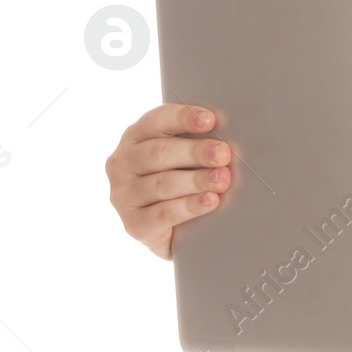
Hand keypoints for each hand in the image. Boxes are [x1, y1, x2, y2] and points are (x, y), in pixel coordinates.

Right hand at [105, 103, 233, 259]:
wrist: (173, 232)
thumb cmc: (184, 182)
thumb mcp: (185, 158)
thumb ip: (197, 143)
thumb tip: (228, 139)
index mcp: (136, 137)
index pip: (156, 121)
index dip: (183, 118)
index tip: (210, 119)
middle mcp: (123, 163)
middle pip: (159, 153)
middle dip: (194, 152)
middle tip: (223, 153)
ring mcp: (124, 195)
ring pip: (162, 184)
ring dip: (196, 180)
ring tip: (222, 179)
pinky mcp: (135, 224)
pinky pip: (164, 214)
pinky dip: (190, 206)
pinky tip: (211, 201)